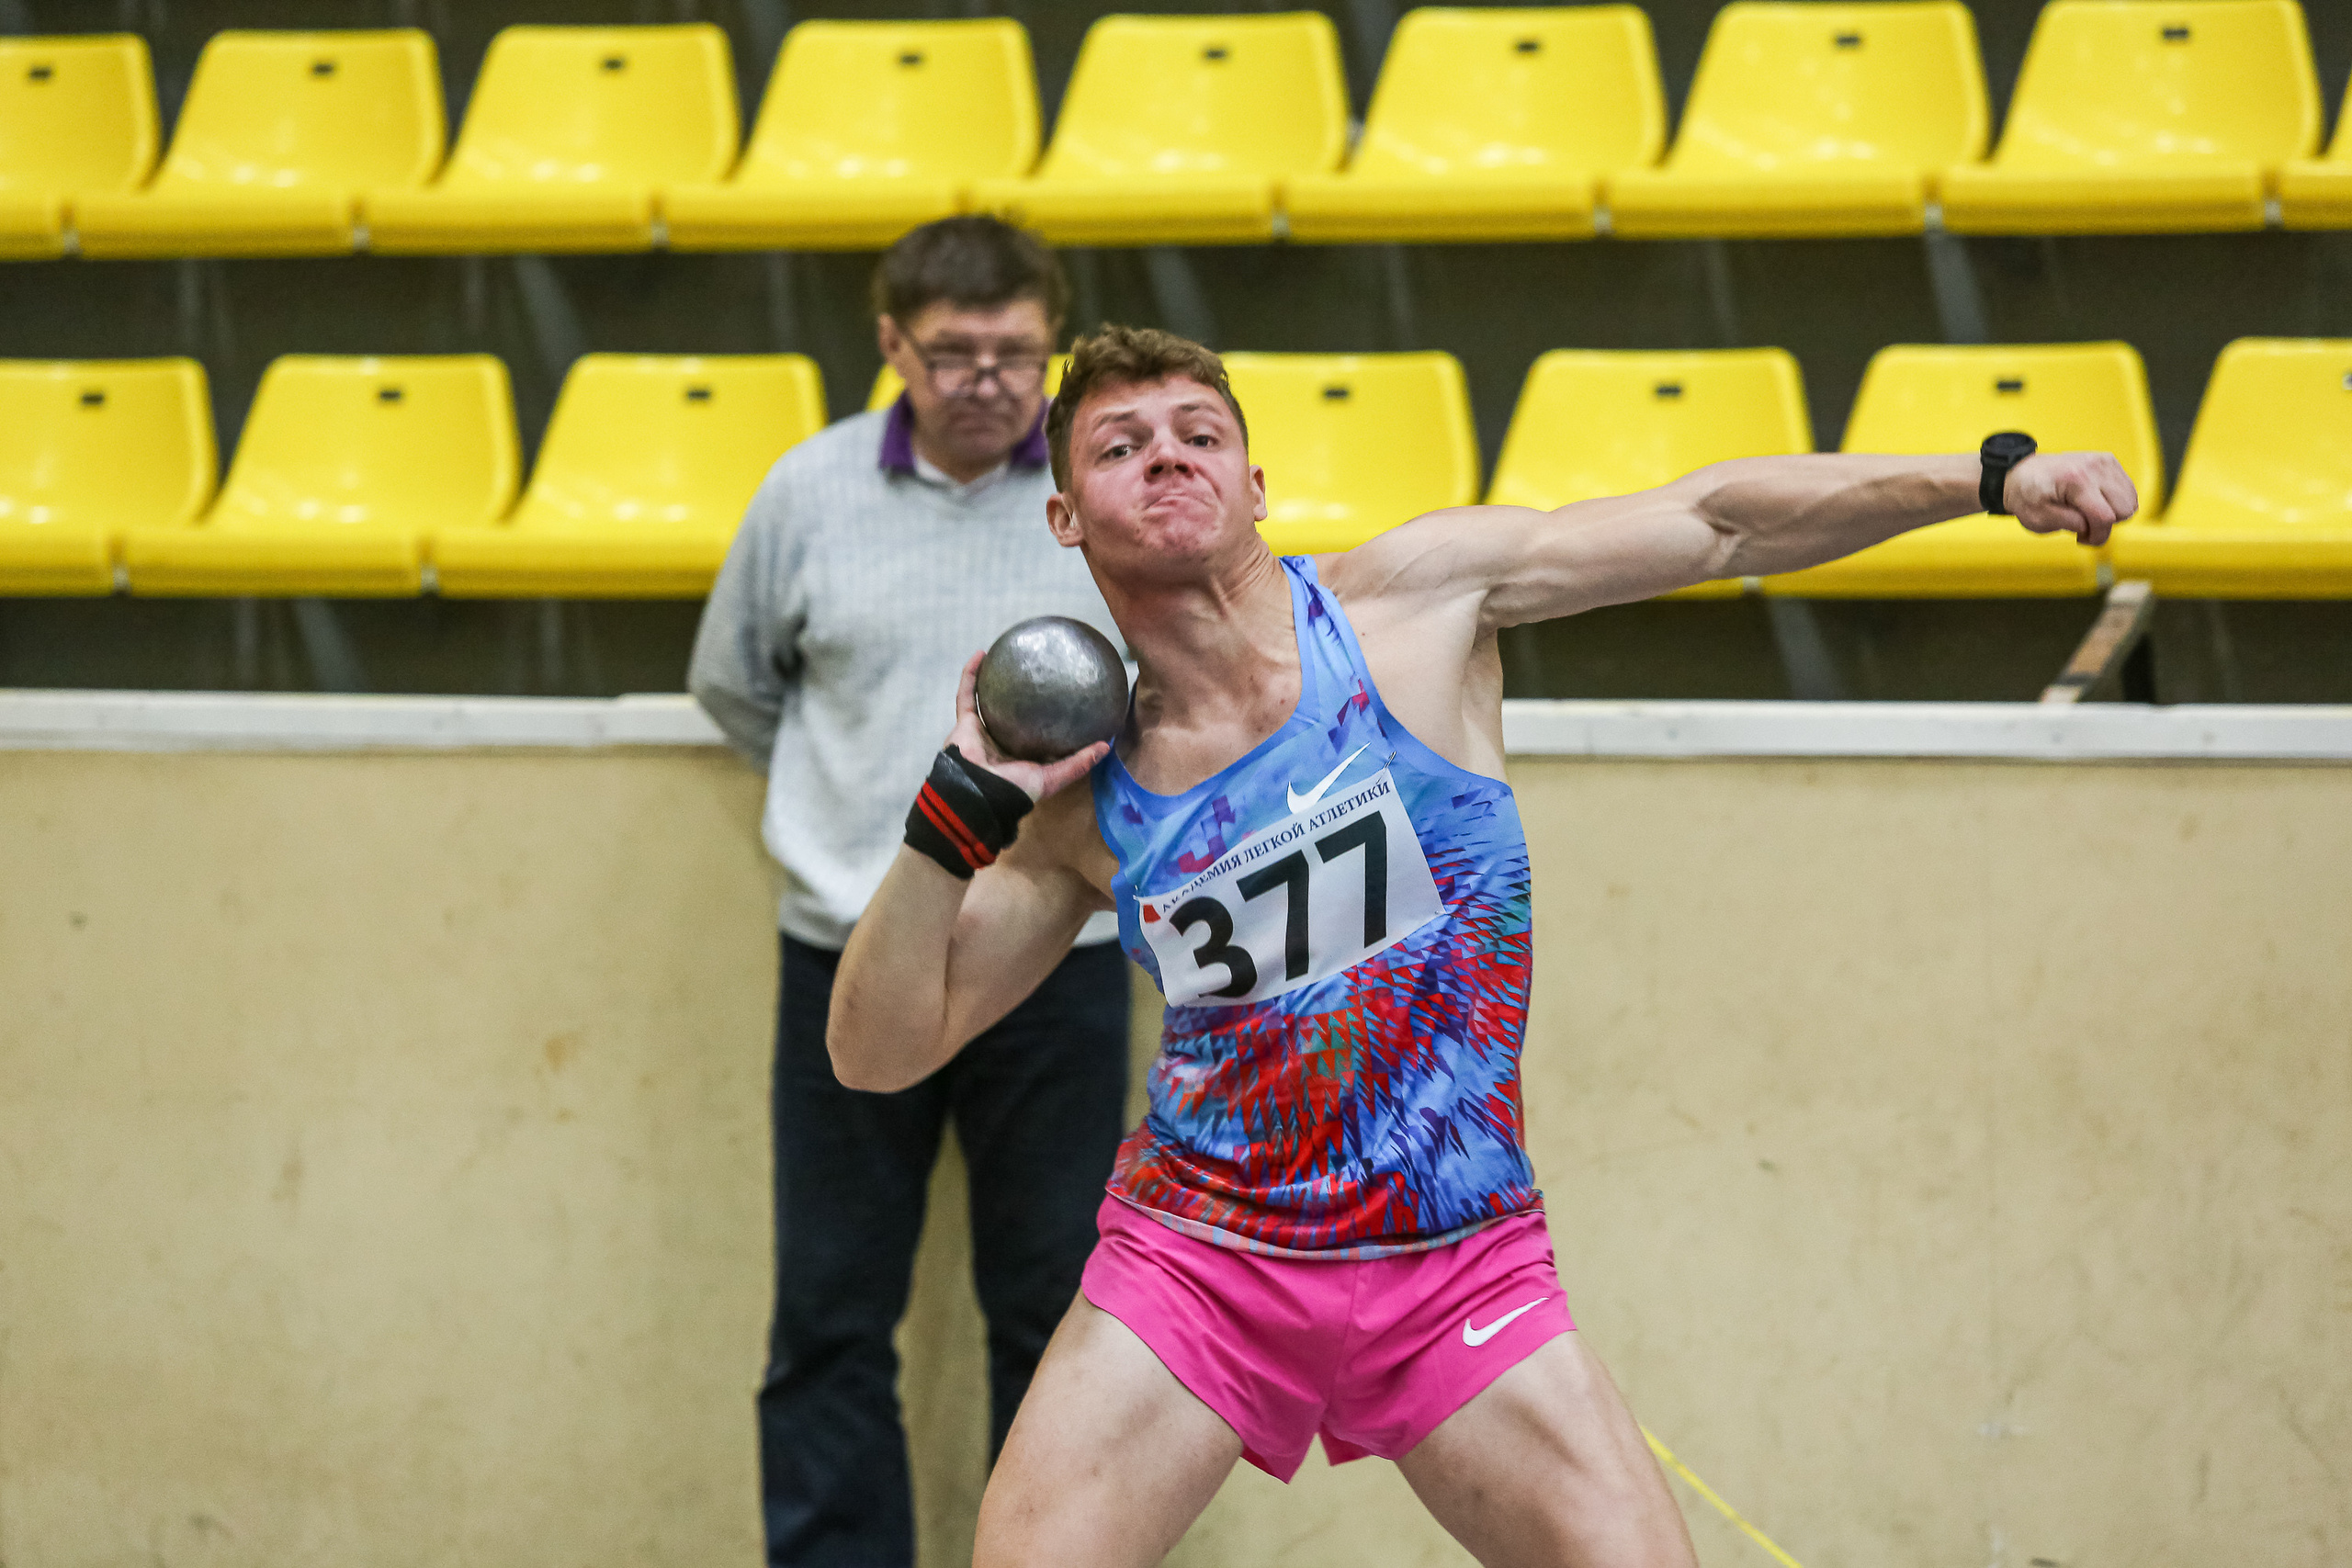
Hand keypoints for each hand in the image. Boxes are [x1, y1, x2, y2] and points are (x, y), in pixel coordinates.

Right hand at [944, 651, 1109, 802]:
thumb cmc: (1015, 790)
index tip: (1063, 696)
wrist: (978, 793)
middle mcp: (1001, 742)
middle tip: (1035, 670)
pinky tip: (981, 653)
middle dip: (1021, 693)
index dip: (1047, 716)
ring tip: (1006, 655)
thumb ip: (1077, 763)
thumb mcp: (1053, 778)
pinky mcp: (964, 723)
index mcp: (1020, 755)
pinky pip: (966, 694)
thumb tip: (1105, 746)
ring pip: (986, 699)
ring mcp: (981, 731)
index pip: (1037, 732)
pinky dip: (970, 675)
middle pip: (1012, 711)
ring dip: (992, 678)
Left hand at [2005, 452, 2137, 547]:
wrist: (2023, 472)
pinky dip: (2115, 500)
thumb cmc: (2027, 496)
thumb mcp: (2037, 518)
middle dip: (2107, 524)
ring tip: (2088, 514)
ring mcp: (2104, 461)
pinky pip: (2127, 489)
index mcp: (2075, 480)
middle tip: (2084, 526)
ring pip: (2131, 499)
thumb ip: (2067, 523)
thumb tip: (2089, 526)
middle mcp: (2094, 466)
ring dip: (2113, 512)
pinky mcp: (2109, 460)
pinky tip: (2094, 502)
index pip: (2105, 517)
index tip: (2081, 539)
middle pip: (2125, 508)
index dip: (2097, 536)